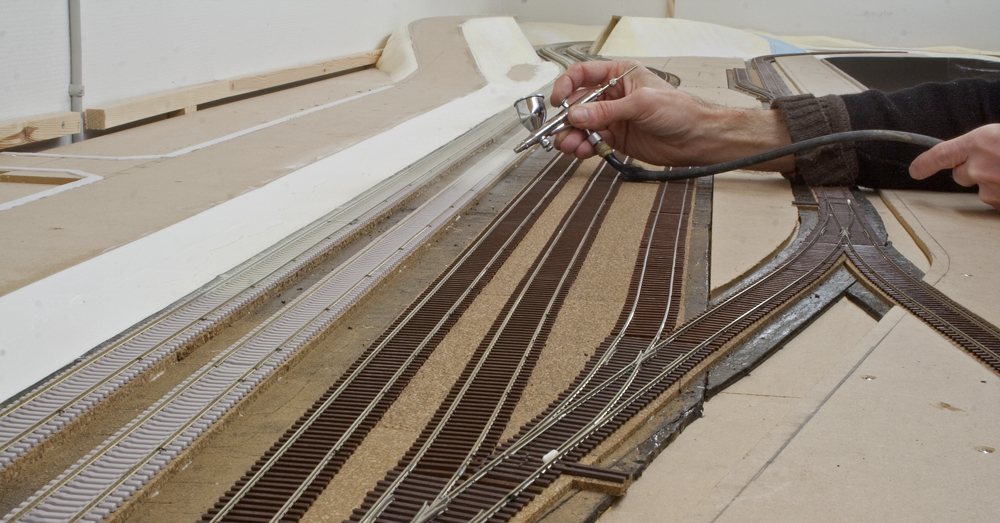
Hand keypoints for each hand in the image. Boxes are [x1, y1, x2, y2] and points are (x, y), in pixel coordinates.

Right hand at [551, 59, 793, 171]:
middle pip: (578, 103)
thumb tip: (577, 115)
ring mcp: (612, 118)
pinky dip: (582, 146)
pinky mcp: (615, 138)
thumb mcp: (641, 104)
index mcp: (619, 75)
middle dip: (567, 118)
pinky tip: (581, 150)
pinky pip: (591, 140)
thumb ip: (606, 111)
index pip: (583, 74)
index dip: (567, 85)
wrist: (695, 138)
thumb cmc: (679, 111)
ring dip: (572, 135)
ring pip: (581, 125)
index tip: (558, 101)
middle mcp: (612, 95)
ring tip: (571, 145)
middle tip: (562, 130)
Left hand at [910, 124, 999, 210]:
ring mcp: (988, 189)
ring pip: (982, 189)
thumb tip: (977, 151)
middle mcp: (978, 168)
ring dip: (995, 183)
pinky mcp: (998, 204)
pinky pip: (996, 201)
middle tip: (998, 163)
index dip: (925, 163)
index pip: (940, 154)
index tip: (915, 170)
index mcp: (980, 143)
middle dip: (975, 171)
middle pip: (960, 175)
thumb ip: (984, 144)